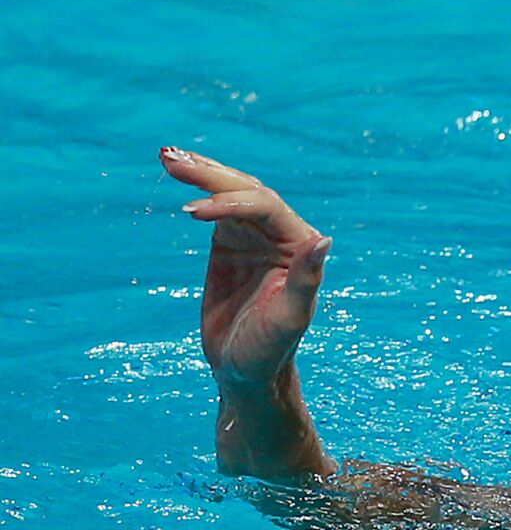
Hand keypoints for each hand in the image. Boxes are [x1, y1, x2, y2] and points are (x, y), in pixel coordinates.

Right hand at [160, 147, 329, 390]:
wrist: (245, 371)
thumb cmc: (270, 349)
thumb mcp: (288, 318)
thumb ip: (305, 278)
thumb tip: (324, 240)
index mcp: (300, 248)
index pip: (266, 208)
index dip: (231, 203)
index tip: (193, 215)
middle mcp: (282, 236)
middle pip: (247, 191)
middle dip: (212, 175)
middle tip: (171, 160)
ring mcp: (255, 238)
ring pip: (231, 193)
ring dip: (202, 173)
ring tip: (167, 157)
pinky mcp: (230, 244)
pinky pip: (216, 209)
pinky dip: (198, 192)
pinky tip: (177, 175)